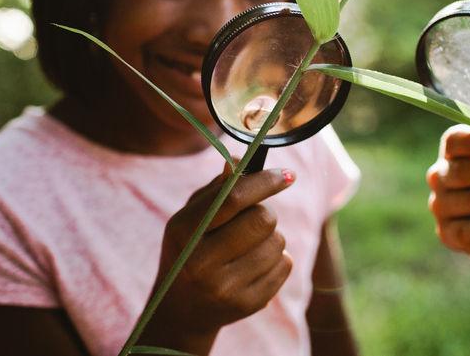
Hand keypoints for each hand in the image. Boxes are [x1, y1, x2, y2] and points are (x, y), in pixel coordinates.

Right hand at [152, 166, 294, 345]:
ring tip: (250, 246)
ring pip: (277, 242)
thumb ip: (216, 189)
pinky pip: (284, 265)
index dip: (265, 181)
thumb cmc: (189, 250)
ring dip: (271, 237)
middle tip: (255, 217)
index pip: (233, 198)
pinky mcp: (247, 305)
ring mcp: (225, 288)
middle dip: (266, 211)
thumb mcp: (189, 218)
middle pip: (262, 219)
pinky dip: (277, 259)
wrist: (182, 309)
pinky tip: (254, 265)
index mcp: (184, 232)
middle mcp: (201, 263)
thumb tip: (239, 160)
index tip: (287, 174)